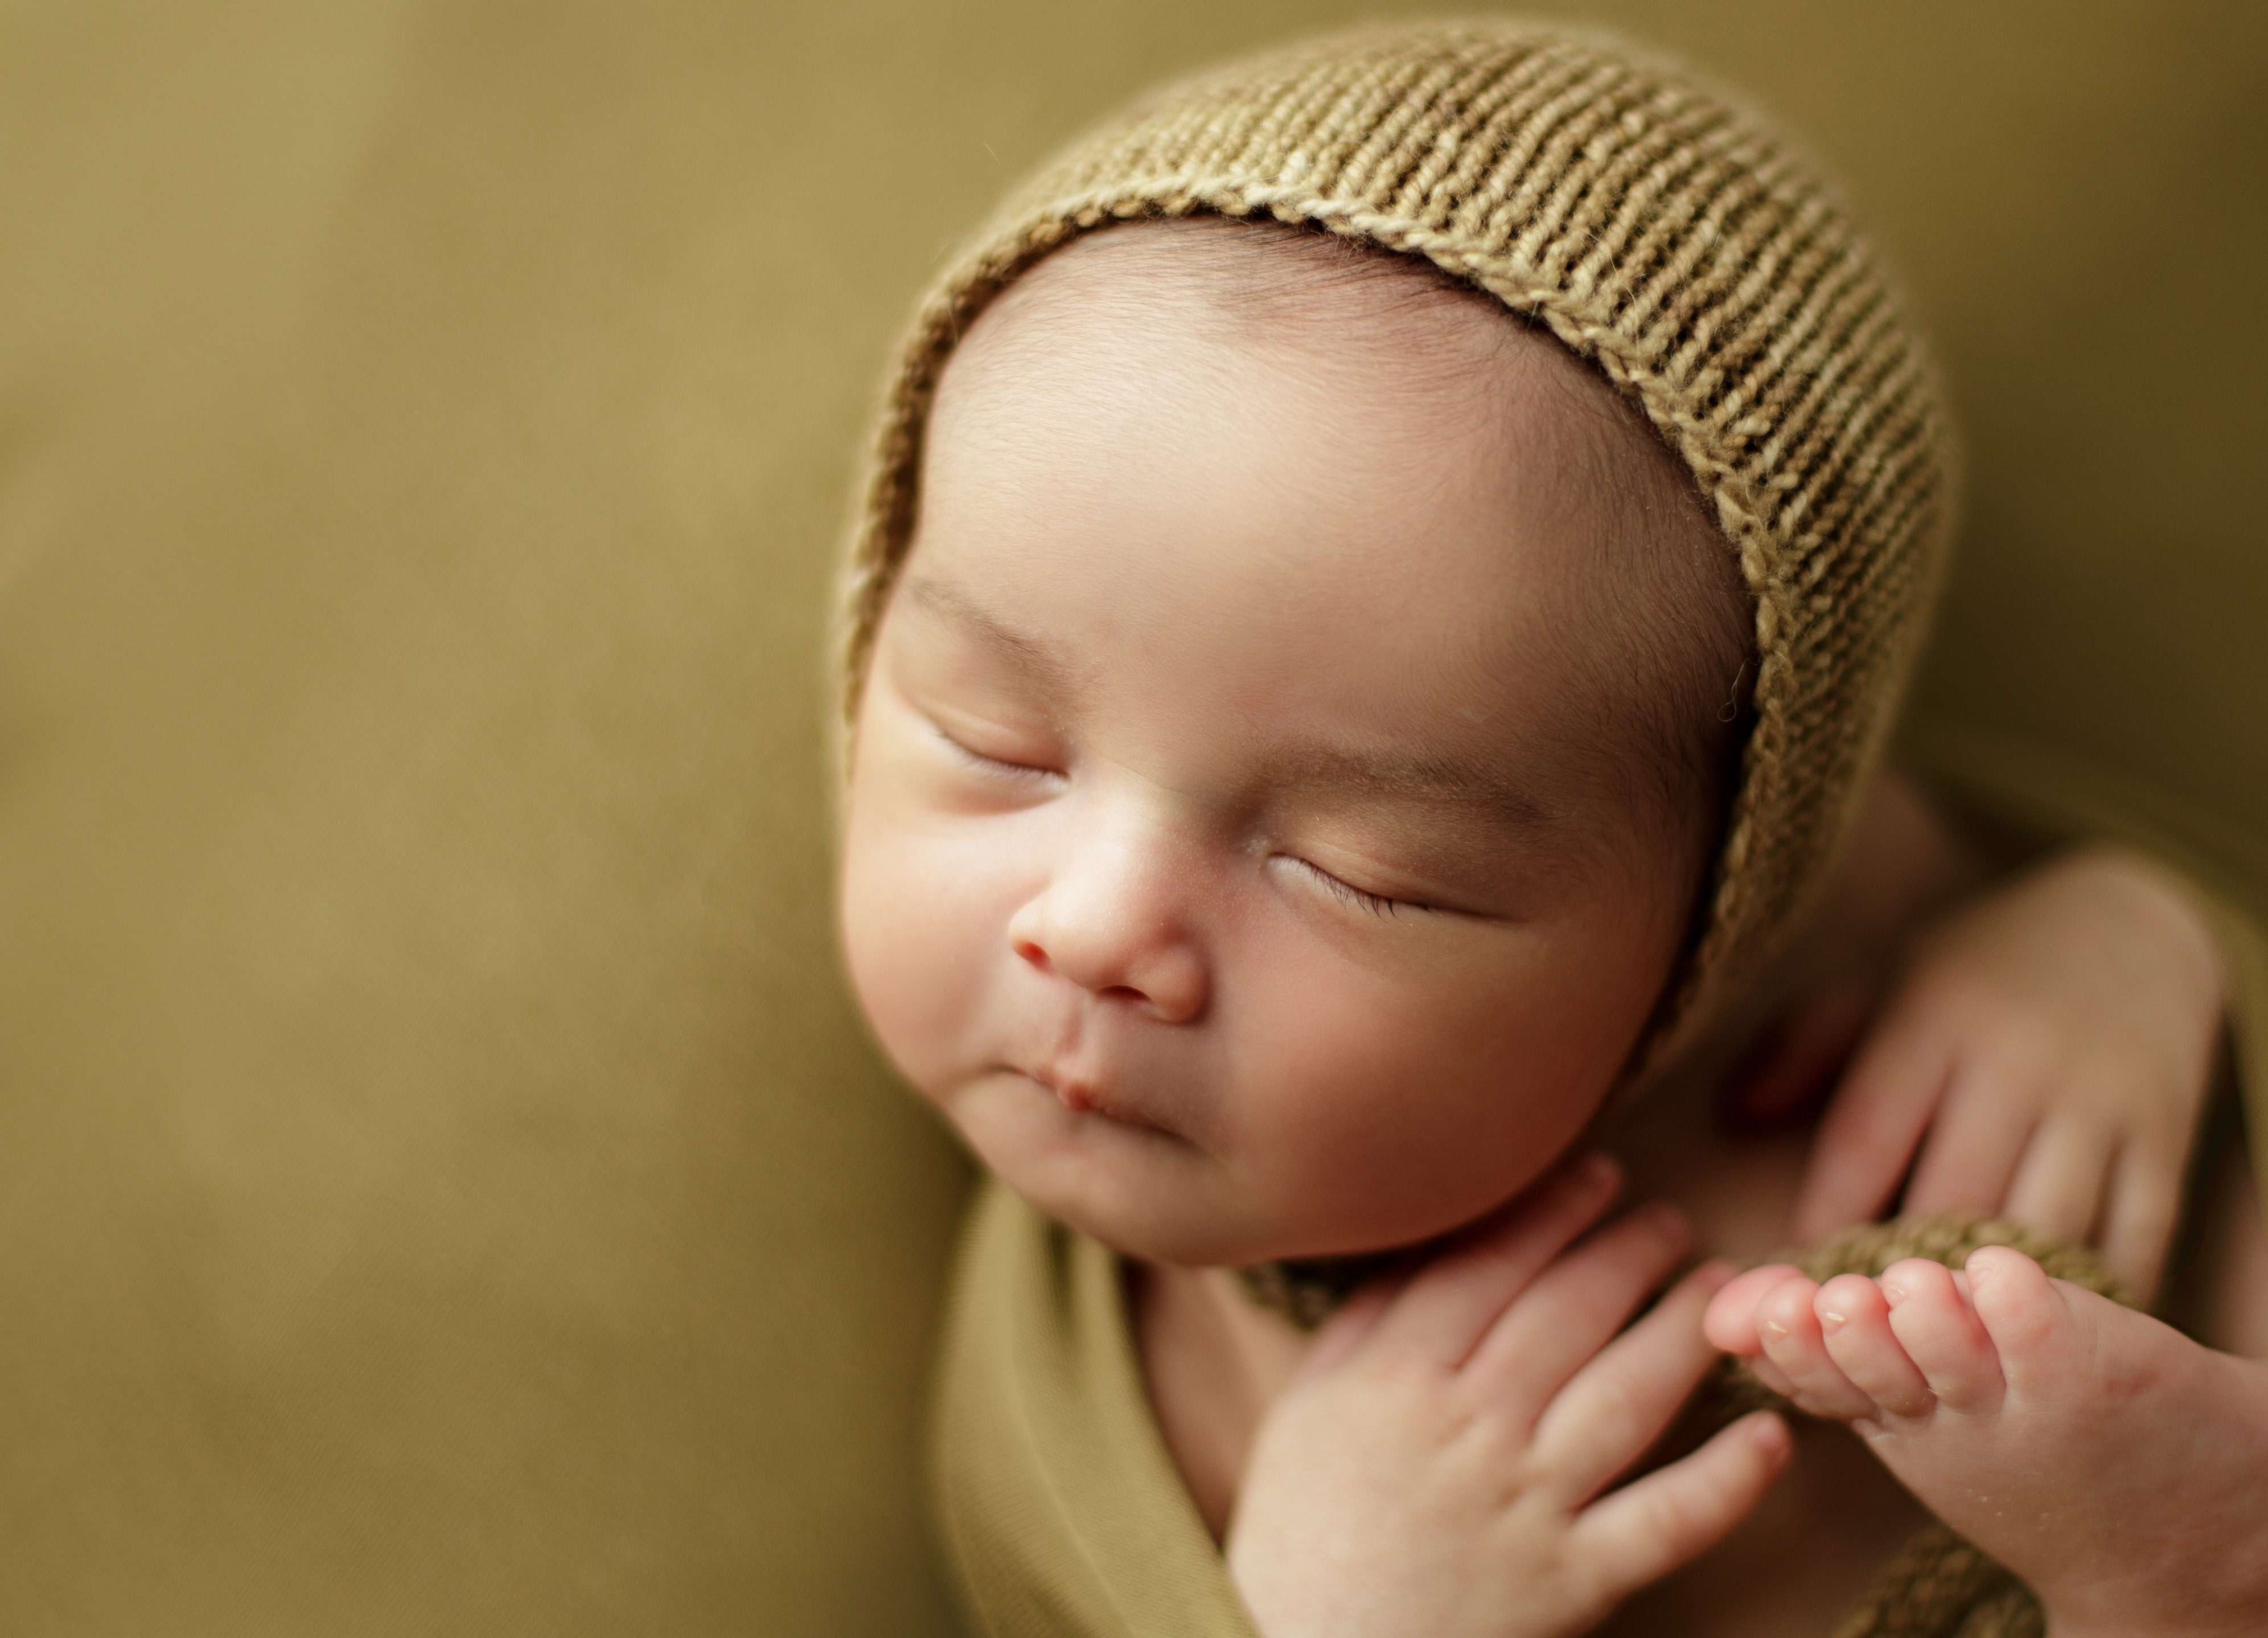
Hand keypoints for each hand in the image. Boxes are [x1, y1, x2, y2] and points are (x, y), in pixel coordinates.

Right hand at [1225, 1157, 1789, 1637]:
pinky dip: (1725, 1480)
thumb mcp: (1305, 1412)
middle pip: (1565, 1316)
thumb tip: (1426, 1241)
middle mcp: (1469, 1430)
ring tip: (1723, 1288)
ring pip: (1624, 1397)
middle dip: (1628, 1254)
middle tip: (1671, 1219)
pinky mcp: (1573, 1582)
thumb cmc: (1302, 1534)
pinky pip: (1665, 1523)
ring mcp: (1527, 1506)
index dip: (1552, 1212)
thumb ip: (1361, 1325)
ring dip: (1682, 1333)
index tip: (1599, 1173)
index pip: (1488, 1267)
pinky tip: (1769, 1436)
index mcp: (1395, 1381)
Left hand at [1775, 847, 2223, 1298]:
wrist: (2129, 924)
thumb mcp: (1883, 981)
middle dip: (1903, 1278)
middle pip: (1953, 1196)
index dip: (1825, 1215)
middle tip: (1863, 1339)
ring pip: (2041, 1231)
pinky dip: (2091, 1300)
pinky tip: (2047, 1341)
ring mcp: (2097, 1104)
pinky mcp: (2162, 1140)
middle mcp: (2016, 1063)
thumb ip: (1806, 1044)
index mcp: (1933, 1020)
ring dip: (1992, 1302)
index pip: (1865, 1136)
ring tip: (1945, 1353)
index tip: (1791, 1282)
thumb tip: (1738, 1113)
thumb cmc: (1976, 969)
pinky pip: (2132, 1240)